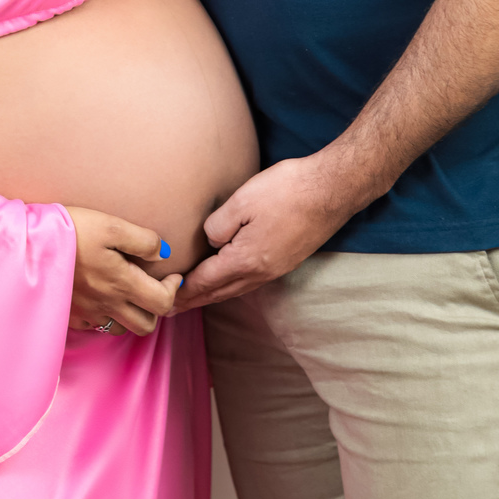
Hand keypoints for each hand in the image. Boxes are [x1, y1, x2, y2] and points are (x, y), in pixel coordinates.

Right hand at [65, 207, 181, 337]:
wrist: (28, 245)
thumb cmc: (71, 231)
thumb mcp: (111, 226)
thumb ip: (143, 241)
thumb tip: (163, 253)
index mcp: (122, 283)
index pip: (163, 303)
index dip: (173, 290)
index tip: (169, 274)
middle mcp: (108, 304)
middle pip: (146, 325)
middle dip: (155, 309)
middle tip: (151, 287)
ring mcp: (88, 313)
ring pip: (121, 328)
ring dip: (130, 314)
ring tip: (125, 291)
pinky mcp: (70, 315)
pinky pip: (95, 325)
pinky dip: (104, 315)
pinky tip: (99, 295)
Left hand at [173, 153, 352, 312]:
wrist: (333, 189)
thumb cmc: (287, 191)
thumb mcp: (242, 201)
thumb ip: (218, 225)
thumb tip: (211, 241)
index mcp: (246, 260)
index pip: (206, 282)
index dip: (184, 292)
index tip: (165, 302)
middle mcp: (262, 272)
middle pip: (221, 292)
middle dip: (195, 300)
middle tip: (173, 308)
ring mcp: (277, 268)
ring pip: (238, 288)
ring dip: (214, 294)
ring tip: (197, 297)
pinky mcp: (288, 259)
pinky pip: (252, 280)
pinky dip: (233, 285)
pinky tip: (229, 278)